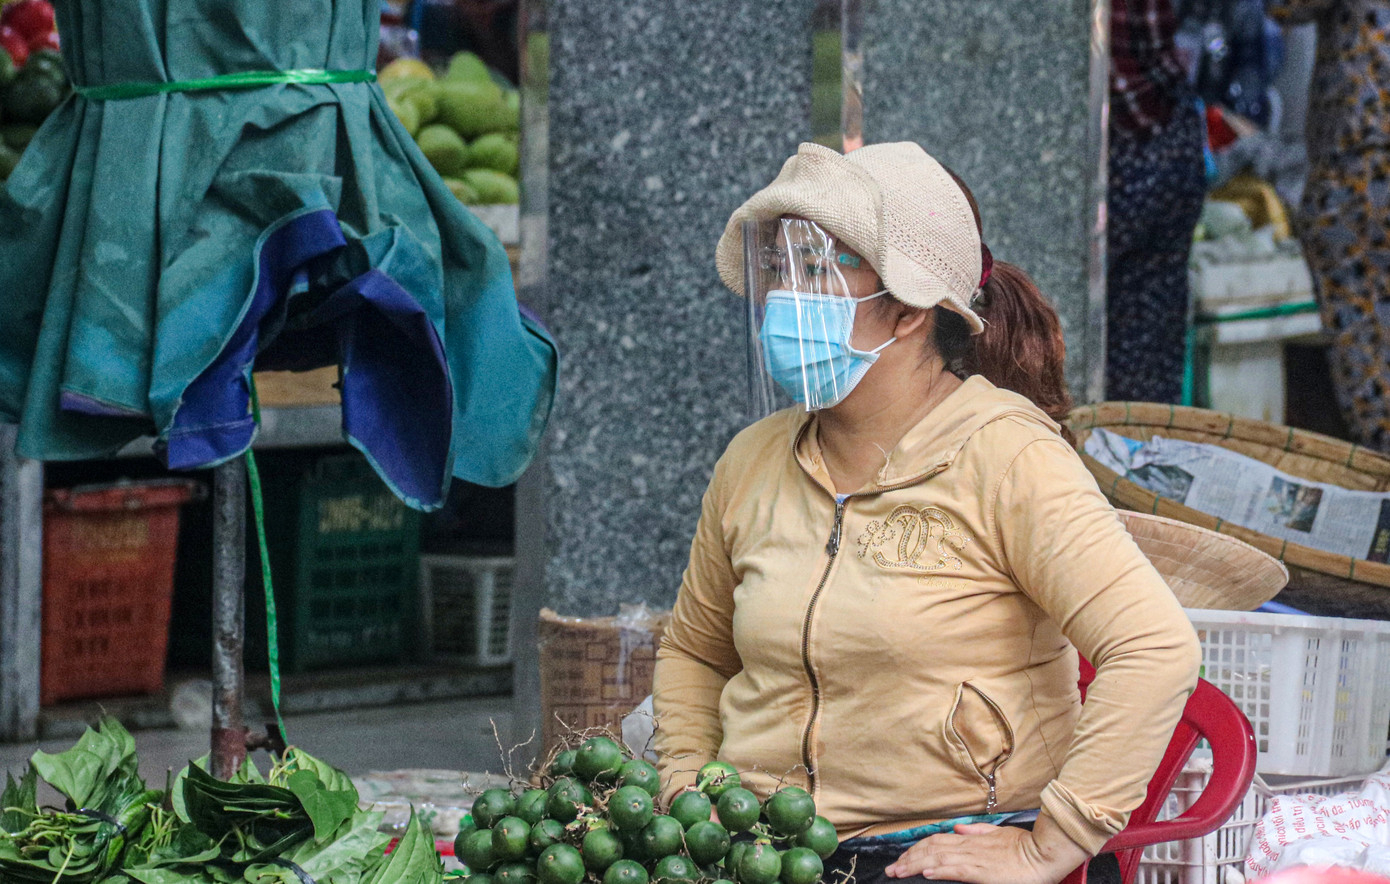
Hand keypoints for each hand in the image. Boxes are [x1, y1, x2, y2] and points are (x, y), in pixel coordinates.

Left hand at [884, 816, 1088, 883]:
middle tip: (892, 868)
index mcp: (972, 839)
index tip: (902, 857)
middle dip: (908, 858)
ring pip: (937, 858)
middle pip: (931, 848)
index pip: (936, 841)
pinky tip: (925, 873)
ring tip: (898, 871)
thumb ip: (977, 832)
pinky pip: (956, 870)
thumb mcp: (999, 834)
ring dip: (915, 865)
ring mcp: (974, 858)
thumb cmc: (1026, 846)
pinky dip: (939, 870)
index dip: (916, 848)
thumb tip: (957, 828)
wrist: (1044, 852)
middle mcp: (968, 846)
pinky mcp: (982, 872)